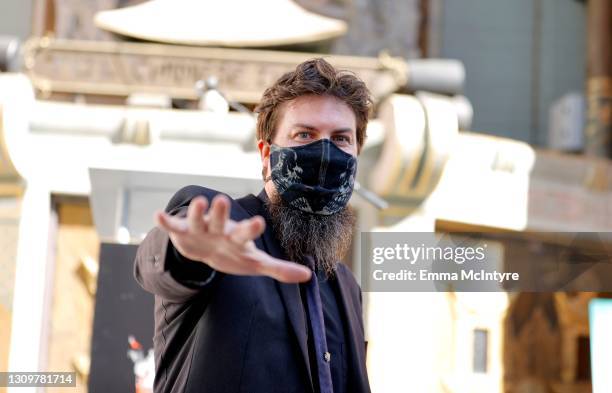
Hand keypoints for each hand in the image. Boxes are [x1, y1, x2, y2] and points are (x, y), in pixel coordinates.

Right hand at [155, 194, 311, 282]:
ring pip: (198, 220)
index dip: (252, 229)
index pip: (246, 233)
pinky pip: (174, 227)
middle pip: (221, 221)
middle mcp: (220, 229)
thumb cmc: (235, 254)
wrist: (208, 249)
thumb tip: (309, 276)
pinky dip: (167, 222)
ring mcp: (201, 230)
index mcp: (238, 237)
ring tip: (198, 202)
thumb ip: (279, 269)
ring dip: (197, 213)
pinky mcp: (183, 233)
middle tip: (223, 200)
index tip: (259, 223)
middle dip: (221, 213)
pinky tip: (158, 215)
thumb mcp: (256, 263)